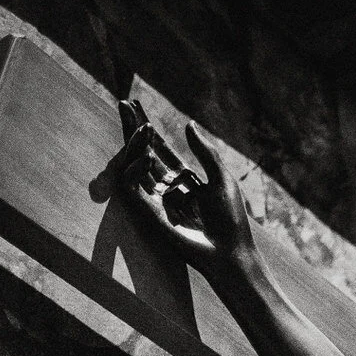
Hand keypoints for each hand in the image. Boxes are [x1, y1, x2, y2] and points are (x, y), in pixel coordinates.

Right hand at [115, 100, 257, 276]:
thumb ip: (205, 152)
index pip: (160, 149)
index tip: (135, 104)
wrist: (229, 252)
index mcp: (184, 180)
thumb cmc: (231, 219)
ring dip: (135, 144)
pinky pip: (131, 186)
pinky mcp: (148, 213)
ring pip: (133, 166)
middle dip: (133, 129)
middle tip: (124, 104)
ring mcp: (155, 200)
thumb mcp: (221, 178)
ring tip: (143, 127)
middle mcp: (166, 188)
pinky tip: (147, 155)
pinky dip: (135, 169)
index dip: (148, 128)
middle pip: (143, 152)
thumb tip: (188, 124)